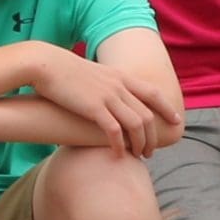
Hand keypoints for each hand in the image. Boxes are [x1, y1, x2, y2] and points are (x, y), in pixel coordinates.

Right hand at [31, 47, 177, 156]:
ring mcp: (107, 96)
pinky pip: (114, 131)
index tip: (176, 120)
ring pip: (136, 124)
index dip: (167, 108)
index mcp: (119, 76)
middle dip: (153, 136)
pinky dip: (120, 145)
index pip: (152, 92)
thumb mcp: (90, 72)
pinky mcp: (93, 107)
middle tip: (151, 151)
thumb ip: (104, 83)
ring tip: (139, 156)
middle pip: (147, 114)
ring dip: (141, 144)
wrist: (44, 63)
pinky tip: (119, 156)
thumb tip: (108, 96)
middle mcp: (118, 85)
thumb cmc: (61, 70)